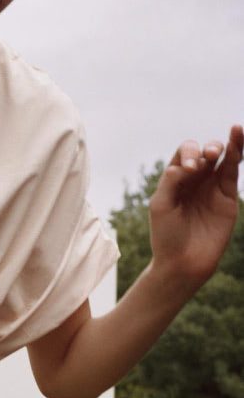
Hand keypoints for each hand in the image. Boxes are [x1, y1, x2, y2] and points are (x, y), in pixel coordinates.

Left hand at [148, 124, 241, 287]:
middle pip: (203, 152)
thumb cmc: (166, 235)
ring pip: (222, 158)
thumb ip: (170, 183)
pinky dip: (236, 153)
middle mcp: (194, 180)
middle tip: (204, 161)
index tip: (189, 169)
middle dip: (205, 149)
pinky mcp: (227, 196)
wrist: (184, 261)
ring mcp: (211, 187)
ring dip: (225, 144)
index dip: (188, 154)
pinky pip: (233, 170)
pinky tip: (238, 138)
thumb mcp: (160, 206)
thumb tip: (182, 164)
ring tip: (230, 135)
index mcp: (174, 179)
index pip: (183, 155)